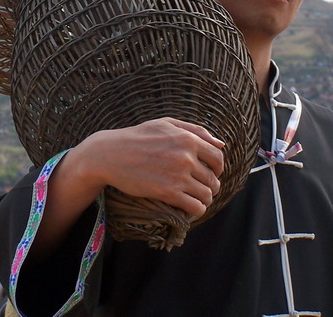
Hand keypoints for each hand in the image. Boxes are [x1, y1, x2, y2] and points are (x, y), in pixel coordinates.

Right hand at [69, 118, 224, 219]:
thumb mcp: (166, 124)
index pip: (218, 158)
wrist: (111, 154)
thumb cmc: (138, 136)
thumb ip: (195, 130)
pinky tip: (187, 205)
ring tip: (194, 197)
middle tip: (201, 187)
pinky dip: (195, 209)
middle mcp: (186, 157)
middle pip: (213, 179)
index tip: (211, 173)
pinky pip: (195, 207)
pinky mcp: (168, 193)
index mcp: (187, 138)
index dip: (218, 168)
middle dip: (211, 185)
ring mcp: (178, 176)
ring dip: (203, 199)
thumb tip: (221, 144)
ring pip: (206, 195)